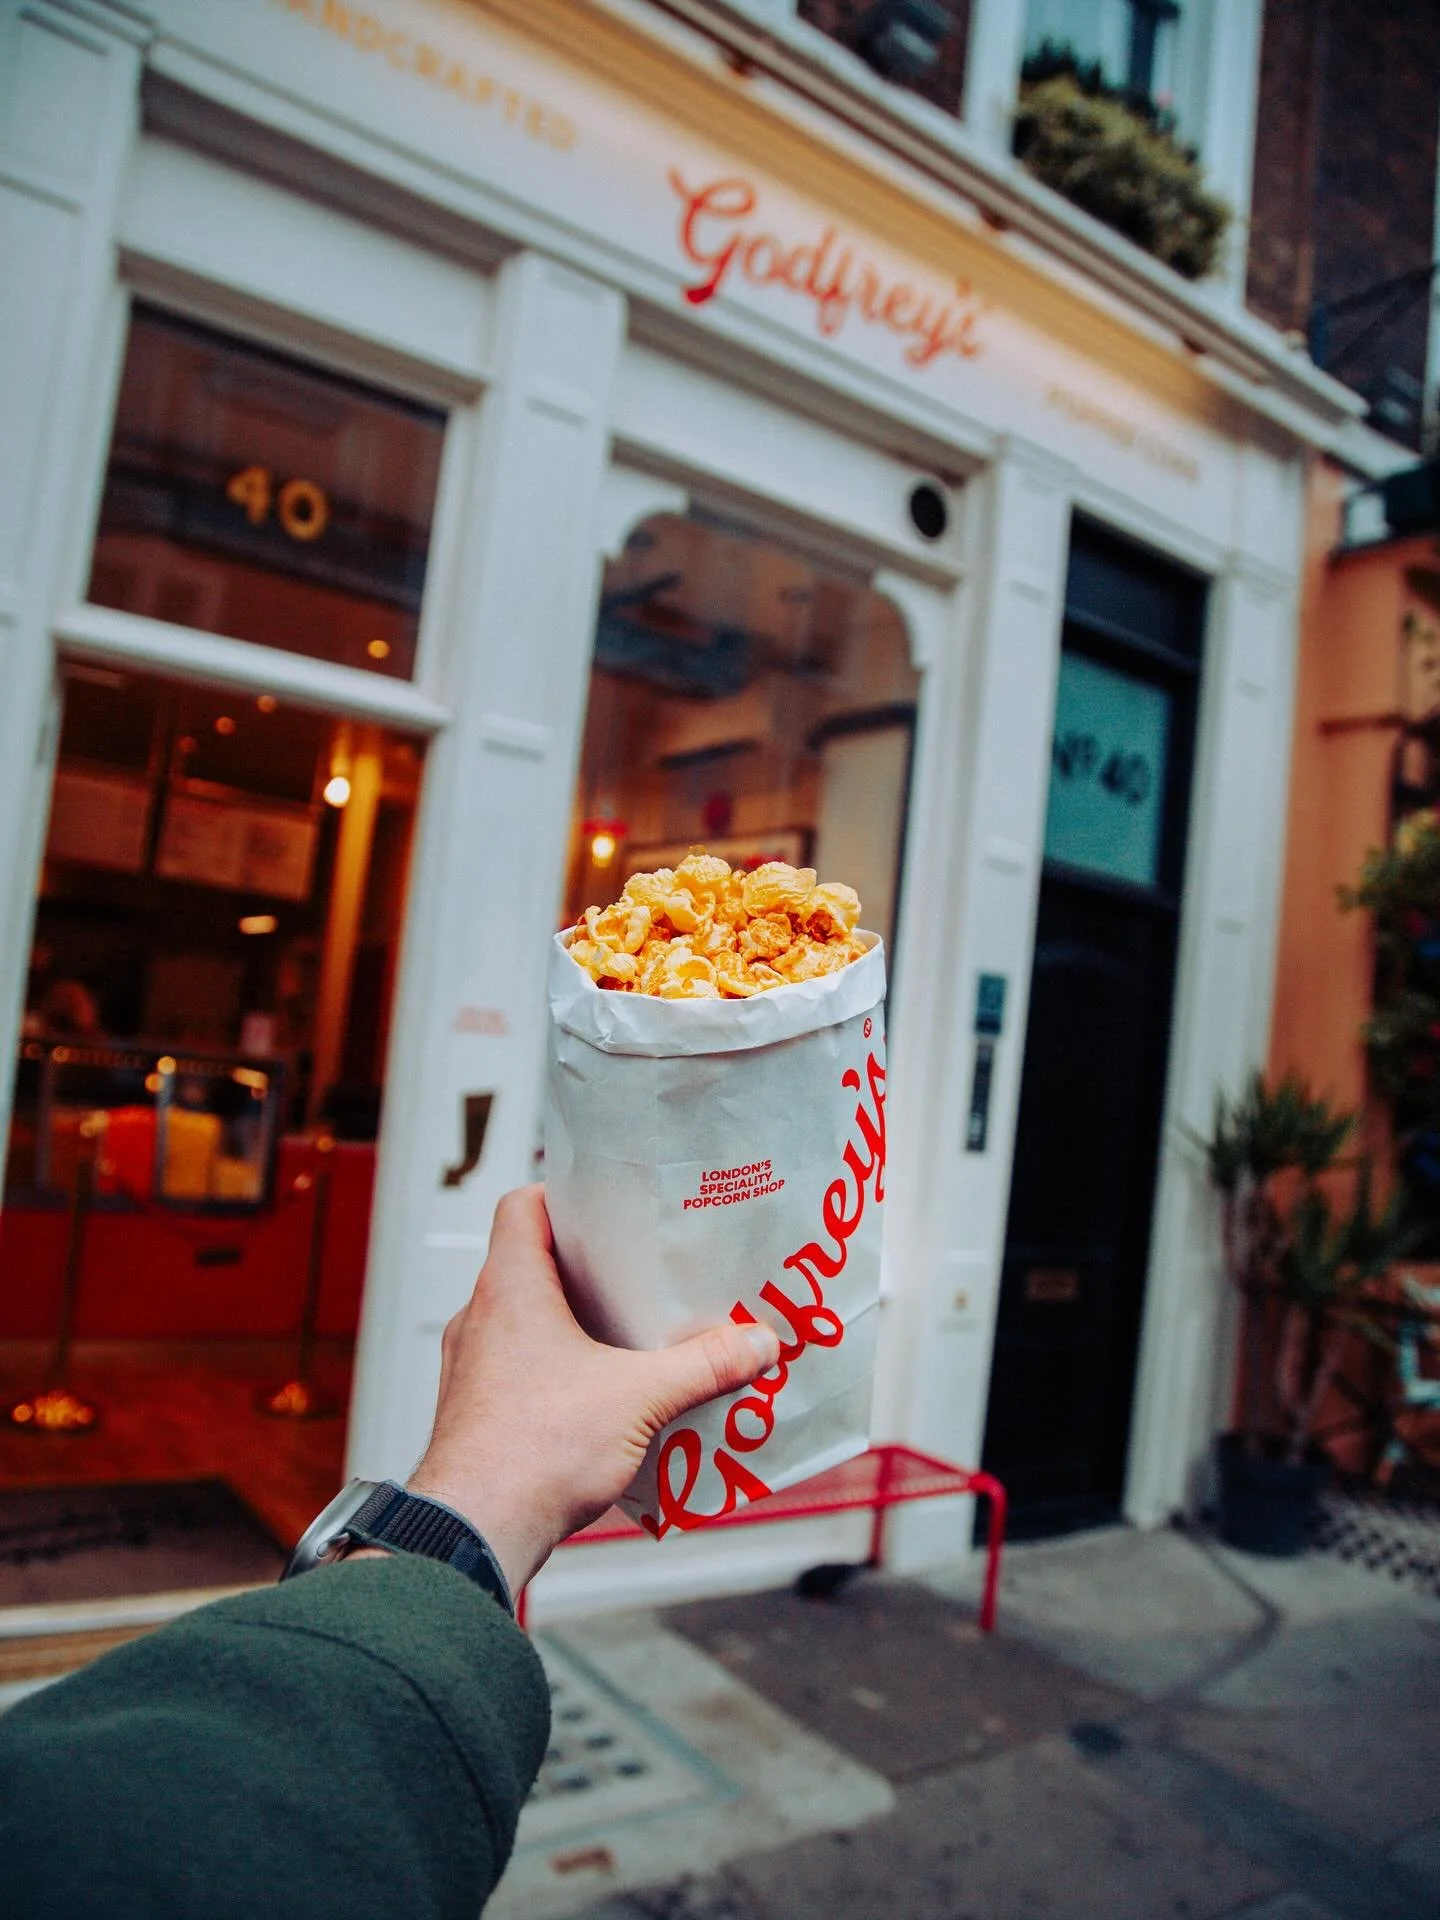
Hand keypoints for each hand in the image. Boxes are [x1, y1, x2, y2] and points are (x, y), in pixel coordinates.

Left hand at [405, 1185, 779, 1596]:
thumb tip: (755, 1344)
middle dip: (591, 1268)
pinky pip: (522, 1371)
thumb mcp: (638, 1398)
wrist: (474, 1531)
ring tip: (634, 1338)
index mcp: (510, 1289)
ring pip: (527, 1322)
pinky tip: (606, 1399)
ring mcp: (474, 1368)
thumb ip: (703, 1366)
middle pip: (533, 1264)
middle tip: (644, 1273)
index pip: (521, 1206)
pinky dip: (561, 1372)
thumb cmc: (532, 1451)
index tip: (610, 1203)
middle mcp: (481, 1320)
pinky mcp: (479, 1413)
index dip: (564, 1194)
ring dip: (577, 1325)